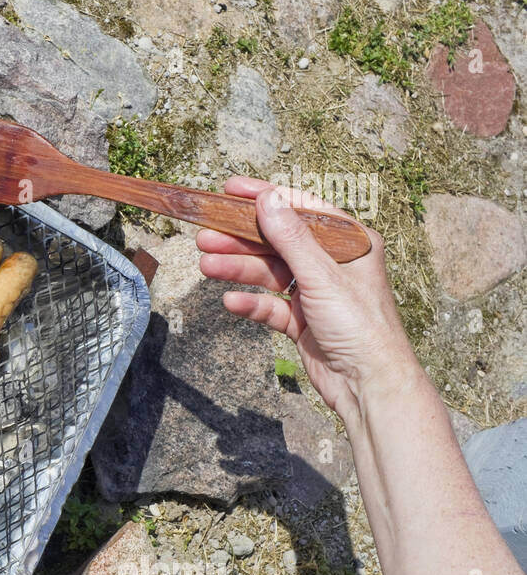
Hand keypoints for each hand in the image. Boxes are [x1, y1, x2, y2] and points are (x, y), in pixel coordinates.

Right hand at [196, 176, 414, 419]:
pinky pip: (270, 305)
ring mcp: (316, 293)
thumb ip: (291, 237)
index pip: (301, 210)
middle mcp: (332, 264)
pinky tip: (231, 301)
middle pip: (278, 243)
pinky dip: (251, 303)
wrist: (368, 384)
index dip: (265, 198)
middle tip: (206, 236)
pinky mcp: (302, 320)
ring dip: (239, 270)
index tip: (230, 190)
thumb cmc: (361, 326)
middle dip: (241, 240)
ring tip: (206, 266)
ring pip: (269, 274)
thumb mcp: (322, 275)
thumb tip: (268, 199)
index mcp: (349, 243)